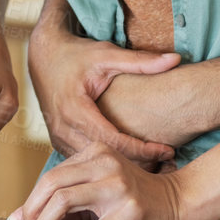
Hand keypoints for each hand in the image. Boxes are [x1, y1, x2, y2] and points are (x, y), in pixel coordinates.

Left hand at [8, 143, 191, 219]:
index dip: (30, 201)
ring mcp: (117, 186)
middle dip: (32, 211)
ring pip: (65, 201)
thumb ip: (64, 200)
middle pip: (52, 184)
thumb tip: (21, 219)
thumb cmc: (131, 198)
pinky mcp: (129, 211)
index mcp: (94, 153)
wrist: (175, 202)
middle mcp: (104, 163)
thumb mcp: (96, 190)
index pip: (51, 176)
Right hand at [28, 13, 179, 164]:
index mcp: (75, 110)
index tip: (168, 150)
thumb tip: (176, 59)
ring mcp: (58, 138)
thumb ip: (141, 61)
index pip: (114, 141)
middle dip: (136, 162)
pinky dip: (107, 162)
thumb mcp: (107, 54)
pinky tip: (130, 161)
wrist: (43, 56)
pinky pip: (85, 160)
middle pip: (104, 158)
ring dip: (122, 165)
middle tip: (166, 163)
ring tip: (154, 164)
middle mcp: (63, 129)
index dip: (143, 149)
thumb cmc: (76, 55)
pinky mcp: (59, 142)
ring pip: (94, 164)